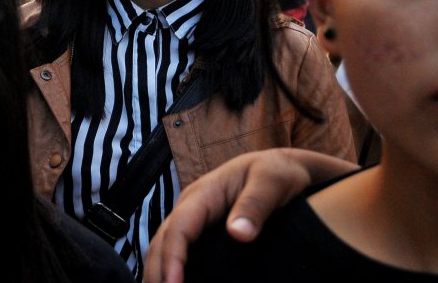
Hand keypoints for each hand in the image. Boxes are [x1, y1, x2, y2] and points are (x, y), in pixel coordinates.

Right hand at [143, 148, 356, 282]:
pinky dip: (170, 268)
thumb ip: (256, 204)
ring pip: (163, 247)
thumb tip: (238, 234)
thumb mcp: (272, 181)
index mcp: (203, 193)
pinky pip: (178, 249)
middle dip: (157, 272)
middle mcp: (191, 205)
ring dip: (159, 272)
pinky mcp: (200, 229)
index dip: (173, 258)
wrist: (280, 166)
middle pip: (161, 241)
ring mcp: (193, 218)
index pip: (179, 228)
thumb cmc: (277, 171)